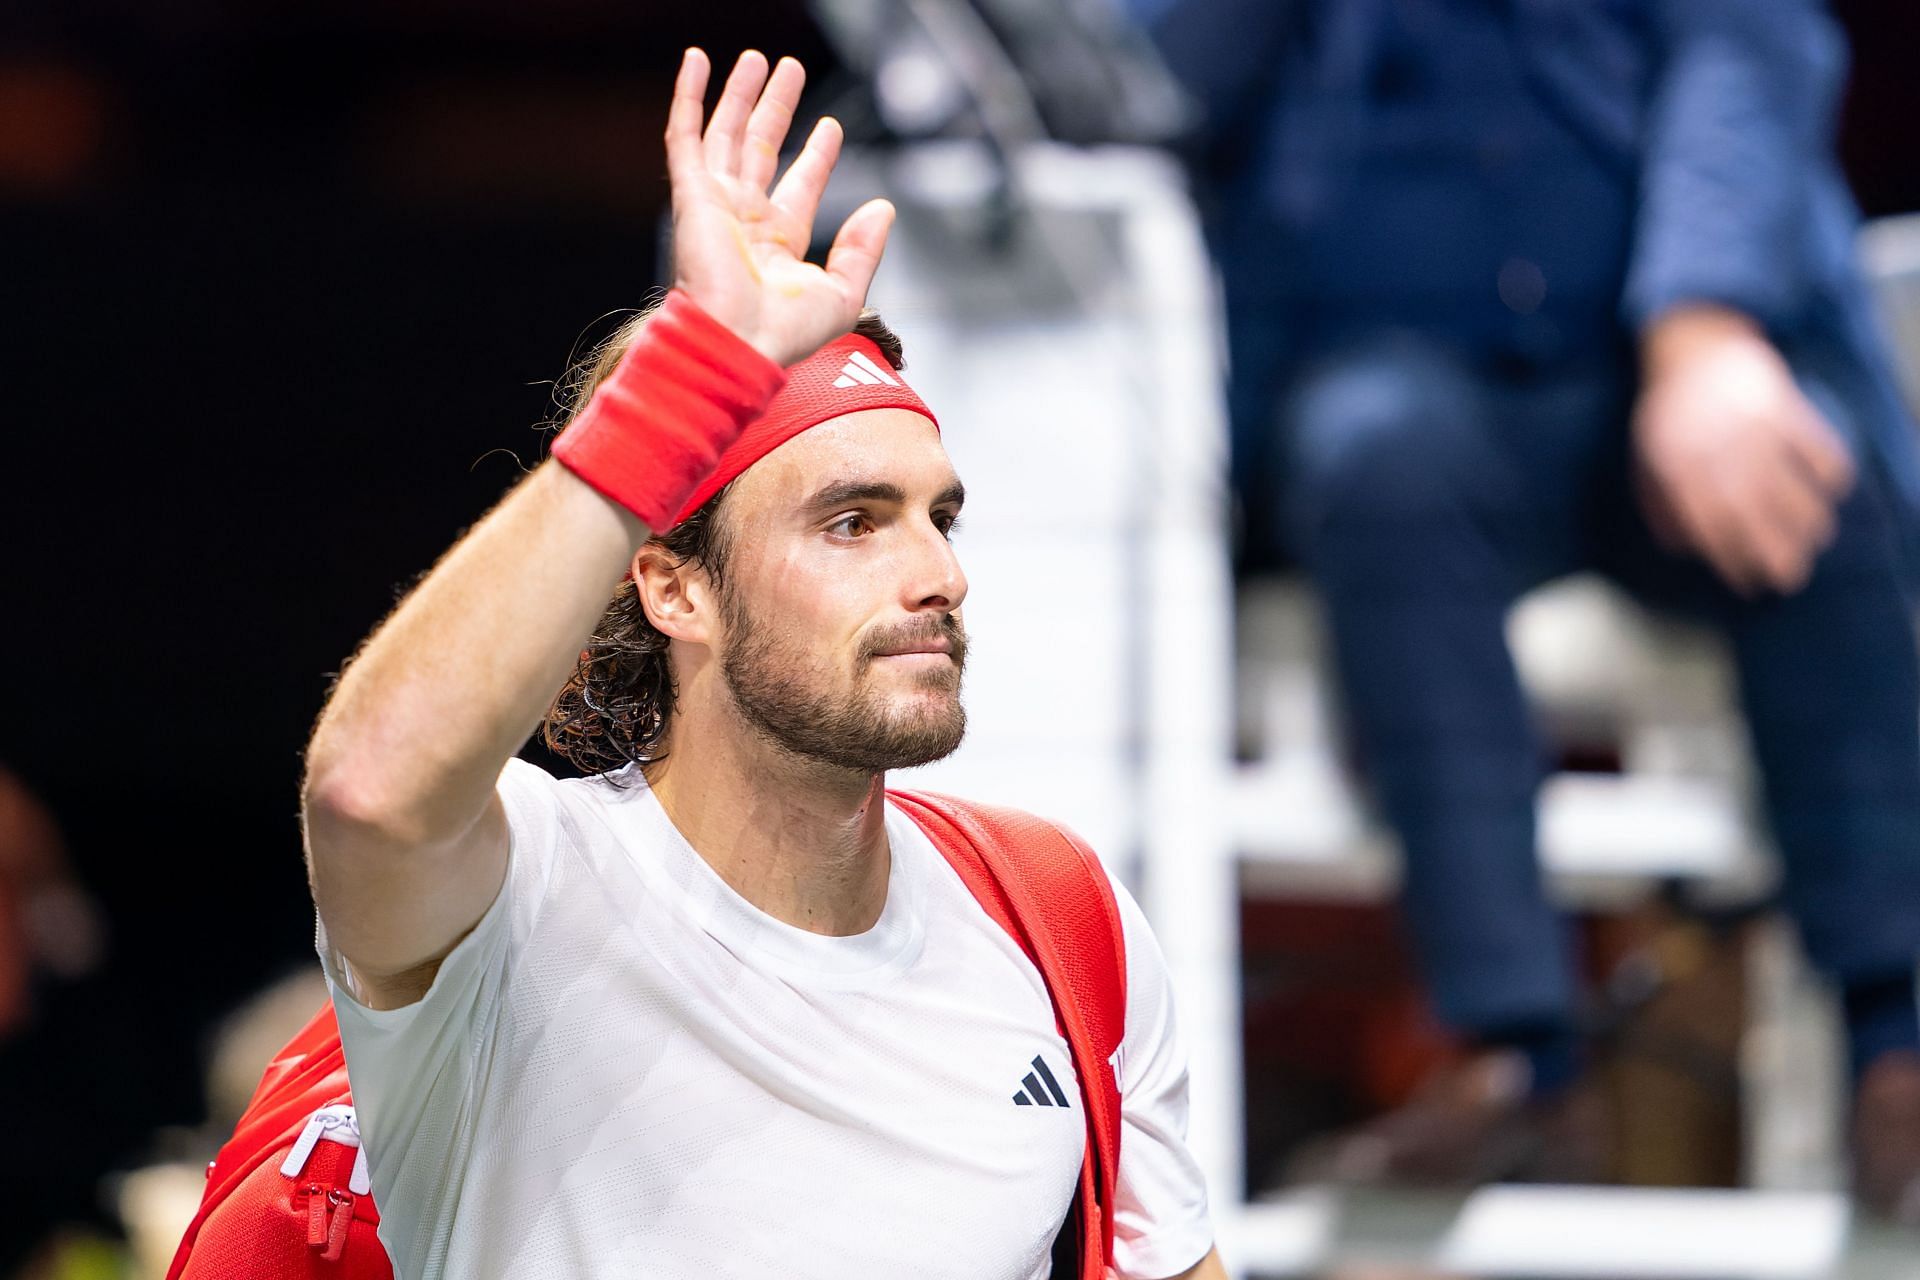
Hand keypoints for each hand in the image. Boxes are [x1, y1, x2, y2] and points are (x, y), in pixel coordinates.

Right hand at [665, 48, 894, 367]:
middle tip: (791, 70)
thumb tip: (883, 207)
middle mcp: (745, 221)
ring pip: (728, 134)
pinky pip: (685, 136)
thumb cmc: (783, 334)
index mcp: (779, 244)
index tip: (831, 127)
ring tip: (758, 58)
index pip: (799, 185)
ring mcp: (716, 205)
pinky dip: (689, 96)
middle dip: (777, 108)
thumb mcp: (842, 293)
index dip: (816, 156)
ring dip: (741, 94)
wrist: (737, 342)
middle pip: (762, 149)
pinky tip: (697, 62)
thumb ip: (862, 249)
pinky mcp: (692, 195)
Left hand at [1632, 305, 1854, 595]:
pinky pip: (1814, 442)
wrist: (1693, 345)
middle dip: (1776, 551)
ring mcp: (1750, 426)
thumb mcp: (1649, 456)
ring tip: (1817, 540)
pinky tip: (1833, 489)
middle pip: (1753, 512)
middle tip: (1792, 578)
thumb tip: (1681, 549)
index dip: (1731, 558)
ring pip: (1788, 483)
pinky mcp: (1780, 403)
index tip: (1748, 584)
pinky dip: (1828, 468)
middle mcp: (1715, 450)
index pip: (1708, 524)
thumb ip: (1661, 502)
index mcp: (1678, 466)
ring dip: (1808, 518)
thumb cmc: (1669, 410)